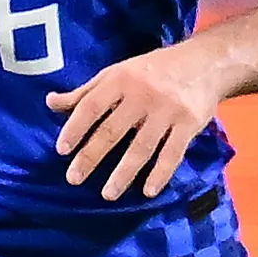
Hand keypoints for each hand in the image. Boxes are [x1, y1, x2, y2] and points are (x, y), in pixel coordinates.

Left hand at [48, 45, 225, 201]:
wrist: (206, 62)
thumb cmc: (154, 69)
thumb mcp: (118, 73)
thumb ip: (86, 92)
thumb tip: (51, 103)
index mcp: (121, 80)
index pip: (92, 106)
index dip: (75, 127)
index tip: (61, 150)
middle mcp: (142, 95)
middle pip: (112, 130)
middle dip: (91, 156)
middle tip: (74, 179)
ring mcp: (168, 111)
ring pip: (141, 147)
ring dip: (123, 173)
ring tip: (107, 194)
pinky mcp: (189, 124)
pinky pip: (173, 153)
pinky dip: (160, 173)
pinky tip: (147, 191)